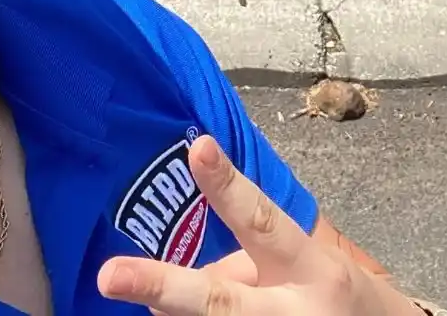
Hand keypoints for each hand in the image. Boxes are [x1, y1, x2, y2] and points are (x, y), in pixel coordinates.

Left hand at [97, 136, 416, 315]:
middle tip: (109, 275)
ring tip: (150, 288)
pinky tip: (172, 311)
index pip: (263, 220)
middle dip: (165, 289)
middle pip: (223, 304)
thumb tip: (163, 297)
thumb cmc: (337, 300)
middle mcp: (298, 312)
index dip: (228, 187)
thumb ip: (242, 269)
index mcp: (314, 269)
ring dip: (173, 309)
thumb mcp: (306, 270)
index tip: (197, 147)